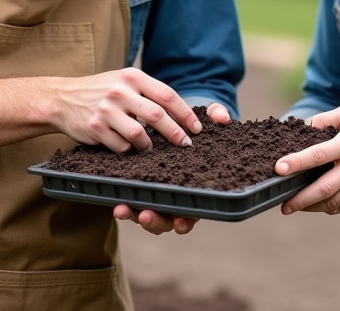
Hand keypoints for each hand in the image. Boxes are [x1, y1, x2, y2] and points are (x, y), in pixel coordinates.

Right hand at [45, 67, 202, 152]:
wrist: (62, 98)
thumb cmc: (100, 91)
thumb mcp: (123, 81)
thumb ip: (147, 91)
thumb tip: (179, 113)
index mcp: (132, 77)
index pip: (167, 95)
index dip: (185, 113)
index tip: (196, 127)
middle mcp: (120, 91)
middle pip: (157, 116)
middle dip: (175, 133)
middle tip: (184, 144)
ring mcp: (107, 110)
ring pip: (140, 135)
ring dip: (149, 146)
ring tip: (150, 148)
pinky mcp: (96, 128)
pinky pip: (121, 146)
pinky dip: (128, 150)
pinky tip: (126, 146)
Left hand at [112, 102, 231, 234]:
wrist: (176, 126)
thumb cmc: (196, 128)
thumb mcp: (207, 120)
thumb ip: (217, 116)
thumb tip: (222, 117)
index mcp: (196, 189)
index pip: (192, 213)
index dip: (187, 220)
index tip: (181, 223)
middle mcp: (176, 198)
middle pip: (166, 220)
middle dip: (155, 220)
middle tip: (146, 215)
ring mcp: (157, 195)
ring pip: (146, 214)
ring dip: (134, 214)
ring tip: (122, 209)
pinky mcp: (141, 187)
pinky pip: (133, 202)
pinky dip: (125, 205)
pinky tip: (117, 203)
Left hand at [275, 104, 339, 215]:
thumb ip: (324, 119)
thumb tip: (300, 127)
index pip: (317, 155)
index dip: (296, 163)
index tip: (279, 169)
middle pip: (323, 188)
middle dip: (299, 199)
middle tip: (283, 205)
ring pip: (331, 202)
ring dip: (310, 207)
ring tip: (295, 206)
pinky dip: (327, 207)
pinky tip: (316, 204)